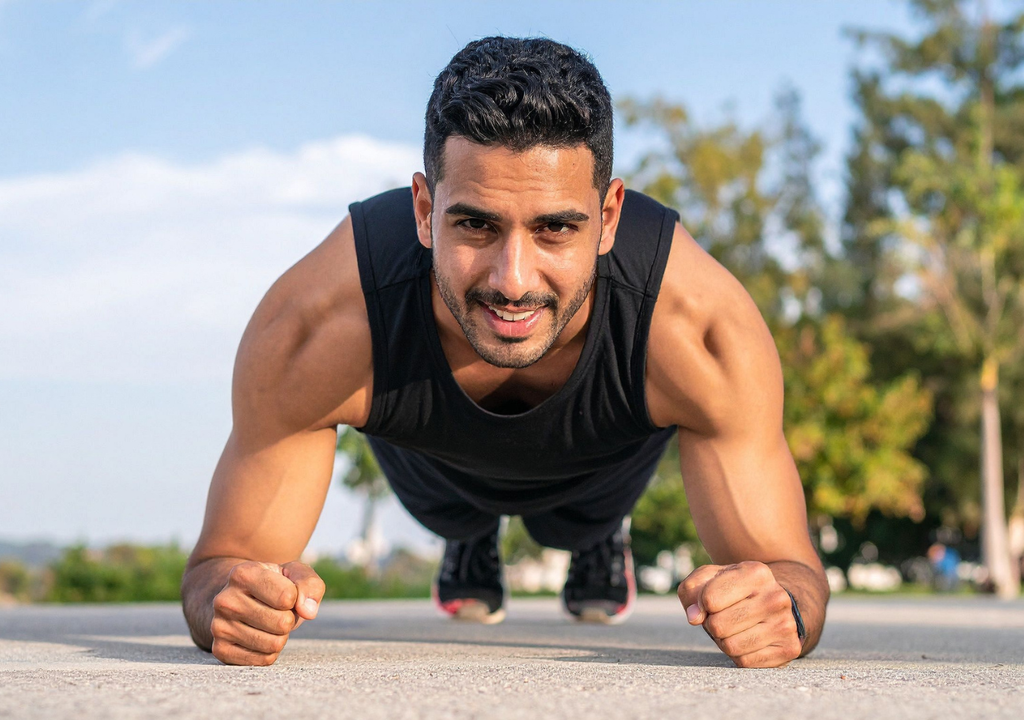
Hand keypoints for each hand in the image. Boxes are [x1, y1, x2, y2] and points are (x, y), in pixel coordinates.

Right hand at [210, 560, 325, 665]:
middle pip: (282, 623)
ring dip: (281, 636)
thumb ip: (310, 584)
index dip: (295, 598)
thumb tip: (308, 611)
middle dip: (289, 619)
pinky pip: (264, 660)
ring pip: (274, 644)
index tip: (285, 592)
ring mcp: (219, 626)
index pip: (287, 597)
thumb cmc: (275, 584)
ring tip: (268, 623)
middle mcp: (225, 600)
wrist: (240, 599)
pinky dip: (271, 651)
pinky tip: (260, 636)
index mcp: (242, 574)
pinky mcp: (220, 650)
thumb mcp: (295, 573)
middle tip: (277, 611)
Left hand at [677, 560, 801, 667]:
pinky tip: (747, 640)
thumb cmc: (734, 589)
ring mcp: (786, 624)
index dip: (701, 604)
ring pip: (730, 646)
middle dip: (712, 624)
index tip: (710, 602)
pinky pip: (744, 662)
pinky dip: (738, 654)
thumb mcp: (711, 578)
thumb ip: (692, 590)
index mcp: (756, 573)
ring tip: (734, 628)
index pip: (709, 599)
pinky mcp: (789, 648)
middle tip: (723, 617)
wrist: (775, 604)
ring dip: (723, 641)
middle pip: (718, 626)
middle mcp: (775, 597)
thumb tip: (694, 617)